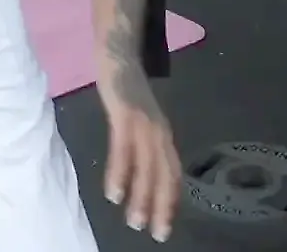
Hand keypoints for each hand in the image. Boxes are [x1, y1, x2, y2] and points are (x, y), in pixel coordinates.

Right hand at [98, 56, 179, 240]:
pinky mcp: (124, 113)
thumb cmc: (125, 87)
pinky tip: (114, 193)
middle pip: (165, 173)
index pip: (173, 172)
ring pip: (147, 166)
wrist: (118, 52)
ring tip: (134, 221)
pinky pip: (123, 150)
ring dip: (142, 196)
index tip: (165, 226)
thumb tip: (143, 172)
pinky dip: (121, 173)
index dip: (170, 200)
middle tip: (156, 234)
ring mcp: (143, 121)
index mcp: (163, 133)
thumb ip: (143, 142)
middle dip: (161, 206)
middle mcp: (159, 130)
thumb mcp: (139, 118)